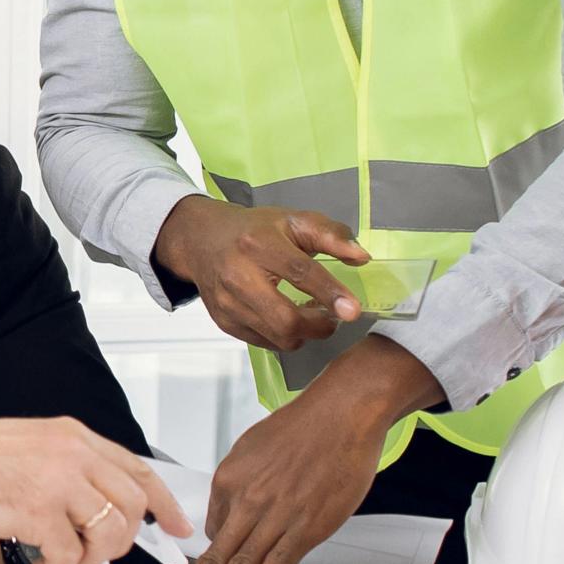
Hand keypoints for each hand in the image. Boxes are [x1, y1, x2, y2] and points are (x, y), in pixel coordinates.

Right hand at [0, 413, 183, 563]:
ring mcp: (57, 480)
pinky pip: (70, 555)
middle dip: (123, 540)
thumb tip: (96, 506)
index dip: (165, 504)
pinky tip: (36, 562)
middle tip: (93, 553)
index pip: (139, 468)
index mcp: (72, 435)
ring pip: (111, 533)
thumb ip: (66, 468)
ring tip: (59, 558)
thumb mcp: (28, 448)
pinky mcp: (37, 510)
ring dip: (89, 558)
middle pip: (134, 505)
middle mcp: (72, 452)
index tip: (179, 528)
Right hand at [154, 195, 371, 353]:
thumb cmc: (254, 230)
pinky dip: (284, 337)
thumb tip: (361, 257)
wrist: (202, 241)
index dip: (329, 293)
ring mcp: (228, 303)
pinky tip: (288, 319)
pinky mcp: (224, 322)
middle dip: (319, 326)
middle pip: (285, 319)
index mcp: (259, 243)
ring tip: (311, 316)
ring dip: (305, 334)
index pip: (298, 272)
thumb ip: (330, 235)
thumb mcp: (293, 220)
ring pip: (277, 337)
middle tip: (333, 317)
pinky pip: (264, 343)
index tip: (353, 310)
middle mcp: (238, 275)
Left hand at [164, 340, 436, 563]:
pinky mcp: (307, 525)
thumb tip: (226, 523)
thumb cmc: (303, 428)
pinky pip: (278, 562)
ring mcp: (276, 514)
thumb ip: (237, 489)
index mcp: (228, 481)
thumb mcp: (250, 450)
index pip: (211, 536)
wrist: (342, 411)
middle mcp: (246, 500)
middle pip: (214, 559)